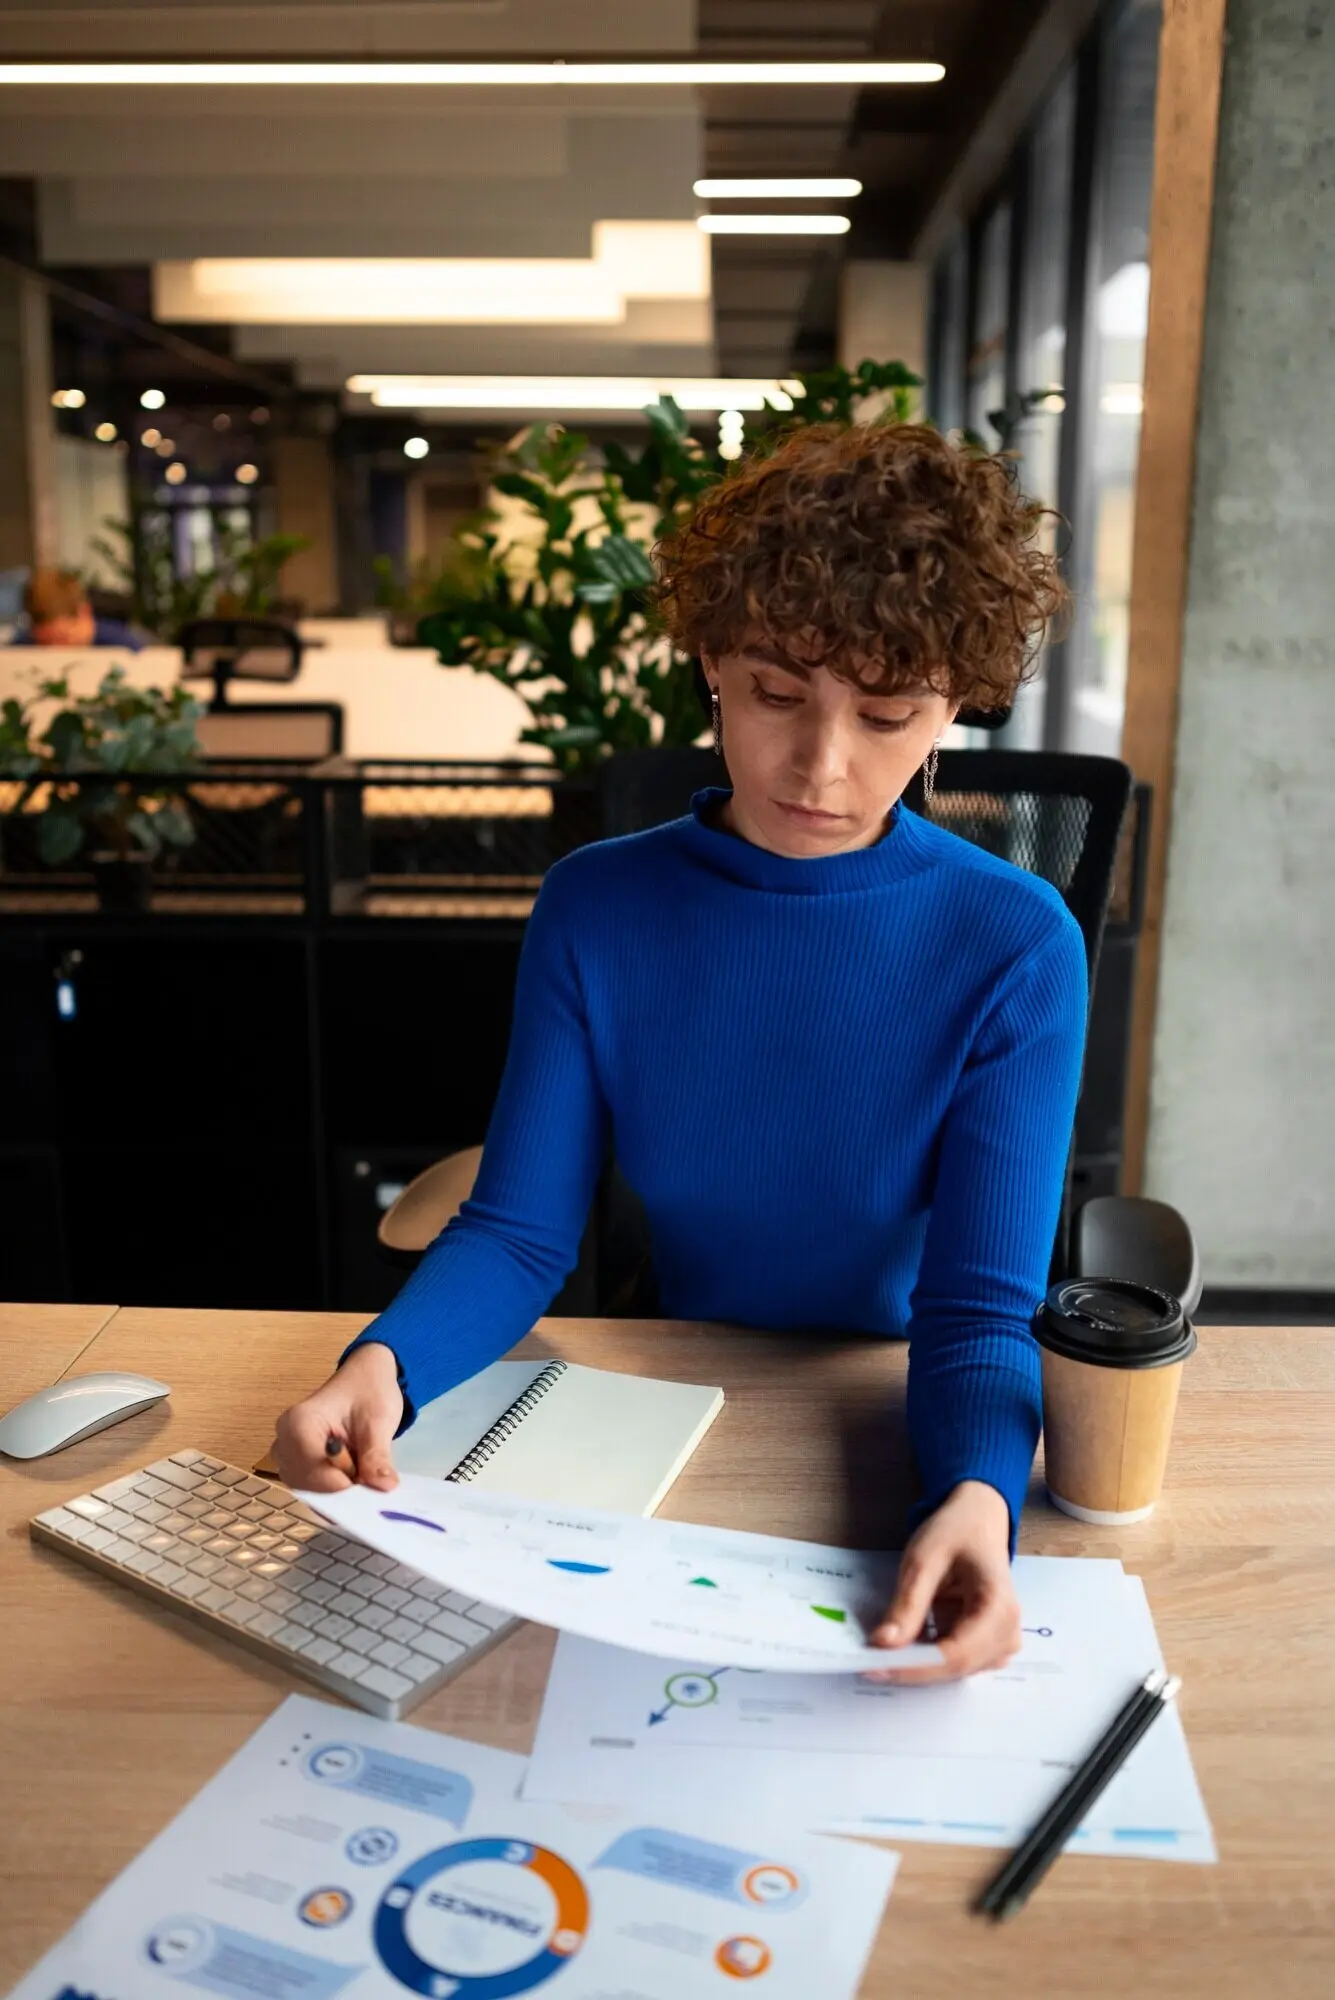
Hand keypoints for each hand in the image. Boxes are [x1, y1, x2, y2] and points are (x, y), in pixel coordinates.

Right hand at [272, 1342, 403, 1493]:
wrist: (364, 1380)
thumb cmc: (369, 1391)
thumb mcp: (379, 1420)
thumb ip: (377, 1455)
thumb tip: (384, 1487)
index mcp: (299, 1421)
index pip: (312, 1468)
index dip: (341, 1483)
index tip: (371, 1485)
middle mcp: (284, 1441)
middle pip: (306, 1483)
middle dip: (341, 1487)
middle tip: (371, 1478)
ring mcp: (286, 1455)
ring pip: (308, 1490)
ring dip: (338, 1489)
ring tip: (362, 1468)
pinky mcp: (295, 1464)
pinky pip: (310, 1488)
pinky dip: (334, 1488)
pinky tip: (353, 1473)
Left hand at [864, 1480, 1019, 1684]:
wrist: (978, 1520)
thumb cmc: (955, 1533)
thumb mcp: (924, 1560)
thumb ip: (907, 1604)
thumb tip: (882, 1644)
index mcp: (999, 1609)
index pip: (954, 1655)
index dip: (913, 1667)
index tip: (874, 1667)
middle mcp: (1007, 1634)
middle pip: (954, 1668)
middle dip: (910, 1668)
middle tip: (867, 1663)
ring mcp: (1001, 1644)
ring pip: (953, 1671)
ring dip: (916, 1666)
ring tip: (880, 1654)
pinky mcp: (988, 1647)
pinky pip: (954, 1663)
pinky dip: (926, 1658)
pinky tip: (902, 1647)